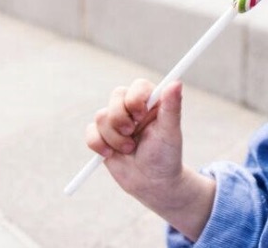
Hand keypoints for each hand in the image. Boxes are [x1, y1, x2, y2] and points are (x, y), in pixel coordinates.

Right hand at [86, 78, 184, 208]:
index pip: (138, 86)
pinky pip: (90, 131)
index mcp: (152, 103)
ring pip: (101, 116)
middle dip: (120, 118)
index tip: (140, 115)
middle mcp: (133, 109)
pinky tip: (111, 154)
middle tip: (131, 133)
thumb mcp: (170, 133)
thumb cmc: (166, 156)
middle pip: (116, 96)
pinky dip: (98, 144)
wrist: (152, 184)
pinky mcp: (103, 136)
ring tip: (129, 149)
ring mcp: (116, 122)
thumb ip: (172, 107)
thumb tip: (176, 83)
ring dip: (113, 137)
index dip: (135, 98)